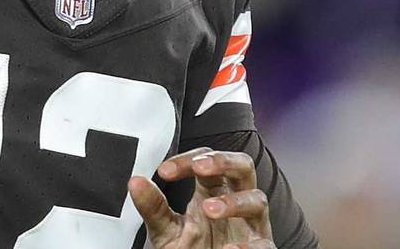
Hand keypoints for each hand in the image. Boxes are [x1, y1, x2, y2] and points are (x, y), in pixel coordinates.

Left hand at [128, 147, 273, 248]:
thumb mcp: (165, 230)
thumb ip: (153, 207)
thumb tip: (135, 182)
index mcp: (212, 192)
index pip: (206, 161)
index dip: (187, 159)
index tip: (163, 171)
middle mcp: (235, 203)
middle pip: (243, 166)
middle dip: (223, 161)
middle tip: (199, 167)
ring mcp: (250, 226)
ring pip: (258, 200)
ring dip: (234, 202)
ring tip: (209, 209)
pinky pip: (264, 244)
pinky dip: (249, 246)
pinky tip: (229, 248)